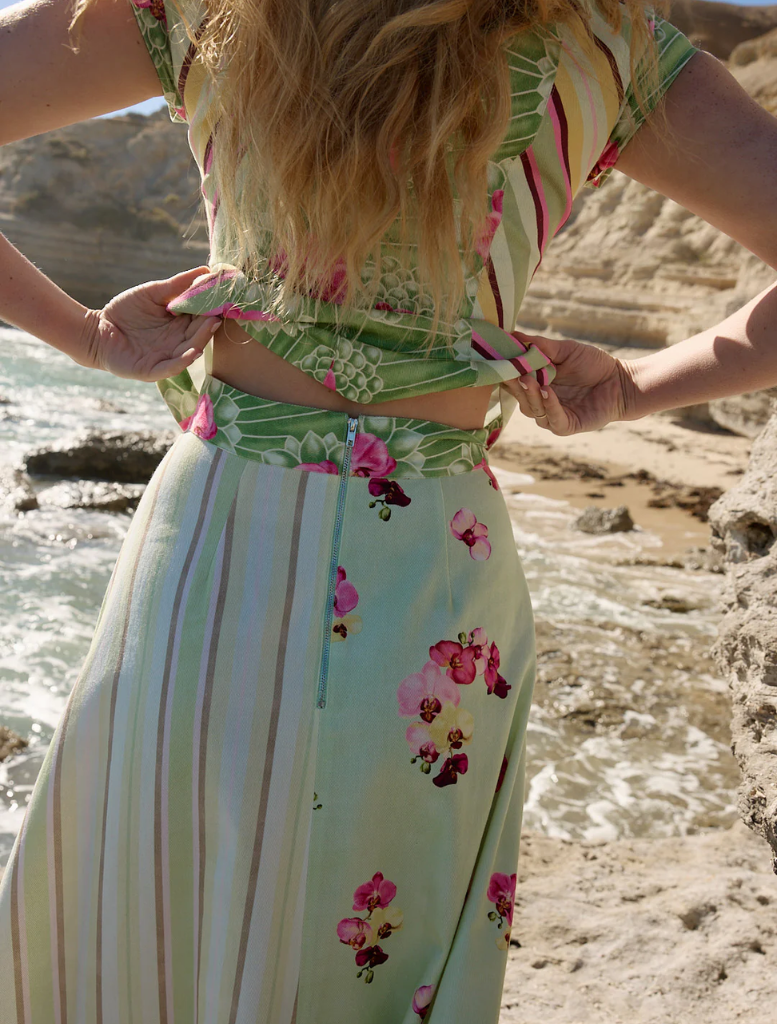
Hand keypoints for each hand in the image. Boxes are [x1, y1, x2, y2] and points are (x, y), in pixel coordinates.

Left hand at [83, 266, 221, 380]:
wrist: (96, 330)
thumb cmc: (125, 311)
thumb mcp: (153, 293)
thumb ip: (178, 285)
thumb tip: (206, 270)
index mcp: (180, 325)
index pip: (201, 316)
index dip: (213, 306)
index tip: (225, 294)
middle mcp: (178, 342)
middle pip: (199, 333)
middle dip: (211, 322)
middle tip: (223, 308)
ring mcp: (166, 357)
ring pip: (190, 350)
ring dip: (201, 339)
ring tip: (212, 324)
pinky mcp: (152, 370)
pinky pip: (171, 367)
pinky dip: (183, 360)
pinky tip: (193, 351)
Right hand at [504, 331, 636, 434]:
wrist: (621, 381)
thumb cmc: (593, 364)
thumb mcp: (565, 350)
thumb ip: (541, 345)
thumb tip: (513, 334)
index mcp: (536, 384)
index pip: (513, 380)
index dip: (505, 372)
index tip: (498, 360)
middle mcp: (540, 401)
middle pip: (519, 396)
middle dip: (515, 384)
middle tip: (512, 371)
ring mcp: (552, 415)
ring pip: (533, 409)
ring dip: (530, 395)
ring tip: (529, 379)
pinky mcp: (566, 425)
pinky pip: (553, 419)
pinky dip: (549, 405)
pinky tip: (547, 391)